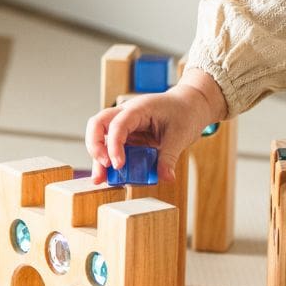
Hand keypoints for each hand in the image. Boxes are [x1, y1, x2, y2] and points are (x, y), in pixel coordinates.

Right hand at [85, 68, 226, 183]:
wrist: (190, 106)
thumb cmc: (184, 113)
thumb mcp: (180, 136)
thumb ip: (169, 157)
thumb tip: (165, 178)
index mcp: (138, 108)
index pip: (117, 124)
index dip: (114, 145)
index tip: (118, 165)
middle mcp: (125, 114)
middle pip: (98, 124)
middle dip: (95, 146)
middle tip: (104, 167)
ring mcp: (124, 125)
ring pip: (101, 136)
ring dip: (98, 157)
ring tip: (100, 179)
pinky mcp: (128, 136)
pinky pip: (112, 147)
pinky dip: (108, 160)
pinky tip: (109, 176)